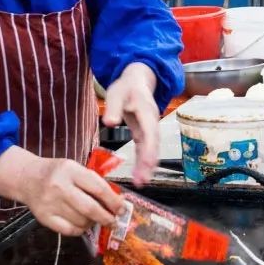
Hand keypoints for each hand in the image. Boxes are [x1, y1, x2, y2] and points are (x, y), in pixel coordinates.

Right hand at [0, 149, 125, 235]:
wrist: (26, 177)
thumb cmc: (57, 173)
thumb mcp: (75, 168)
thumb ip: (94, 183)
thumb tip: (117, 202)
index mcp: (70, 170)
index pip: (98, 188)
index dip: (113, 201)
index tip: (122, 209)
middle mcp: (59, 186)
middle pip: (90, 208)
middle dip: (107, 218)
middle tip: (114, 222)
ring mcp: (50, 203)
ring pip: (81, 221)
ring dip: (93, 223)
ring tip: (94, 219)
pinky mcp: (44, 217)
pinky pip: (69, 230)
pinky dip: (80, 230)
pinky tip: (82, 224)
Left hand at [103, 63, 159, 186]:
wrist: (137, 81)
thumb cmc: (126, 87)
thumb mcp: (116, 94)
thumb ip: (113, 108)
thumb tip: (110, 123)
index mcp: (147, 112)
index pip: (150, 134)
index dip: (149, 150)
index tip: (147, 164)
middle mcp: (152, 123)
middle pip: (153, 145)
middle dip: (149, 164)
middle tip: (142, 181)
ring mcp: (150, 129)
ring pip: (151, 150)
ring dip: (147, 166)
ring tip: (140, 183)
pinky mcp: (145, 134)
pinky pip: (146, 150)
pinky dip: (143, 162)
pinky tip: (139, 175)